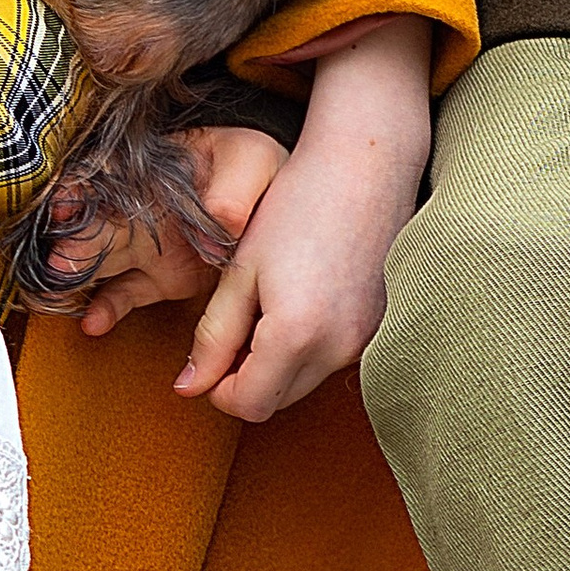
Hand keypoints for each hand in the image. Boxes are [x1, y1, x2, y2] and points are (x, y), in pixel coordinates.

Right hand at [69, 124, 288, 338]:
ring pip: (98, 262)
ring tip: (56, 297)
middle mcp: (139, 208)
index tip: (63, 206)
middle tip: (55, 264)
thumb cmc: (256, 166)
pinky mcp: (159, 278)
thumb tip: (220, 220)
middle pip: (91, 225)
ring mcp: (146, 246)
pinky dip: (106, 309)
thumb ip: (234, 188)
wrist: (276, 198)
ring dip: (75, 279)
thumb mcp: (252, 161)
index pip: (104, 176)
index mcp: (154, 171)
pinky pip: (123, 294)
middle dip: (69, 244)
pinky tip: (92, 324)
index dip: (78, 189)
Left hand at [175, 15, 434, 423]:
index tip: (212, 354)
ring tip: (274, 300)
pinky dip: (311, 346)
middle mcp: (338, 348)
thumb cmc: (297, 204)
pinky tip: (306, 297)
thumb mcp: (241, 270)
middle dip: (248, 375)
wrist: (364, 165)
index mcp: (296, 334)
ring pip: (305, 382)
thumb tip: (188, 388)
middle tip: (240, 318)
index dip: (219, 387)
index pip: (248, 405)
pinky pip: (333, 358)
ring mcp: (366, 340)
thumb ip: (213, 335)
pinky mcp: (381, 327)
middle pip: (277, 400)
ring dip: (279, 362)